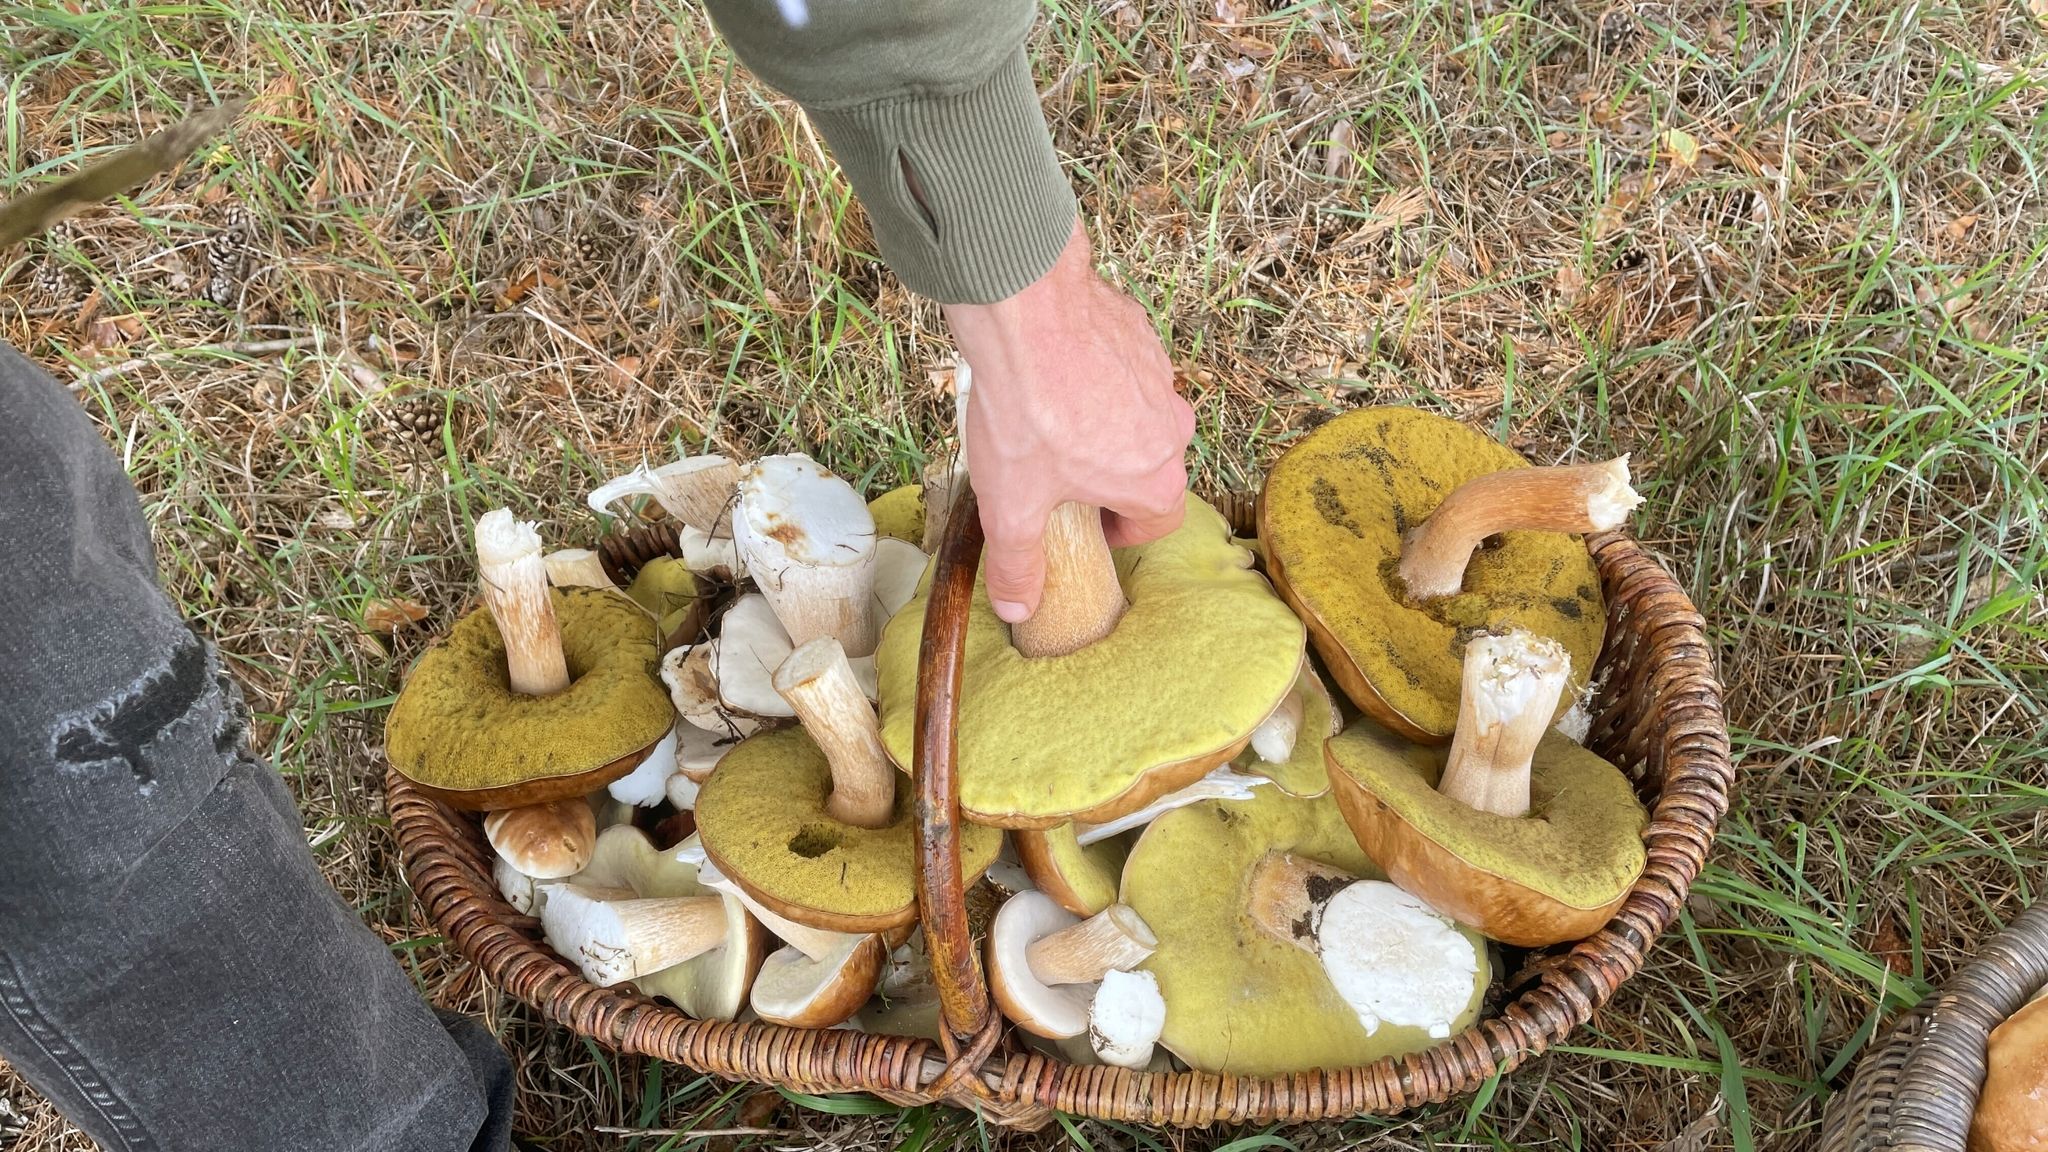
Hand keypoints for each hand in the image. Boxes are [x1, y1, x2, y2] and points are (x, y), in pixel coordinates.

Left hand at [942, 219, 1196, 623]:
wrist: (1025, 312)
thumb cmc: (1027, 413)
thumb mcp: (1011, 507)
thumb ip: (1019, 564)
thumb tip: (1020, 607)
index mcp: (1155, 478)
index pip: (1159, 521)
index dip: (1123, 531)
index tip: (1090, 526)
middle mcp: (1172, 427)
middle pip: (1149, 466)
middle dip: (1108, 475)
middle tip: (1057, 472)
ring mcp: (1160, 376)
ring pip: (1137, 414)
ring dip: (1104, 424)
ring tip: (1048, 418)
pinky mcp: (1140, 333)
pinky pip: (1124, 367)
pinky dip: (1096, 375)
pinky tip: (1052, 372)